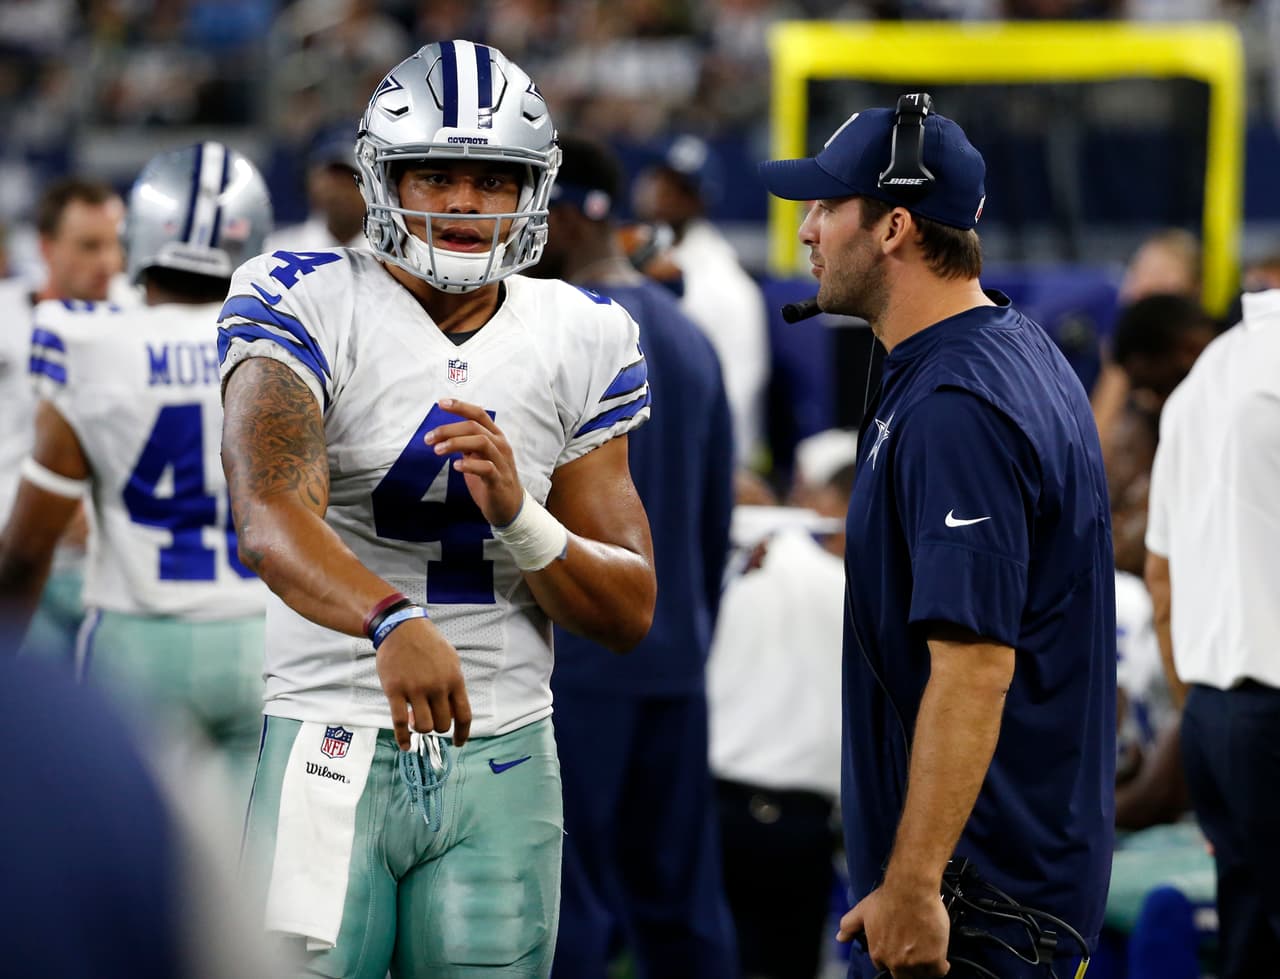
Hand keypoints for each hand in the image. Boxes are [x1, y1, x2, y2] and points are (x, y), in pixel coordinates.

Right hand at [375, 615, 472, 748]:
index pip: (464, 715)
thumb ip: (453, 686)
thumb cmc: (427, 645)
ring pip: (424, 727)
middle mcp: (438, 686)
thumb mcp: (450, 661)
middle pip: (443, 724)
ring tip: (416, 720)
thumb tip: (452, 713)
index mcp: (454, 679)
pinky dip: (403, 738)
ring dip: (421, 729)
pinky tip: (405, 745)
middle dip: (437, 727)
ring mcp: (416, 689)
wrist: (401, 627)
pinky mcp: (395, 690)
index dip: (463, 733)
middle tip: (429, 719)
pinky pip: (400, 723)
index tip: (459, 743)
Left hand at [424, 398, 522, 525]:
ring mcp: (501, 462)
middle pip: (474, 427)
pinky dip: (469, 465)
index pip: (479, 414)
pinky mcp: (499, 480)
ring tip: (438, 450)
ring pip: (481, 442)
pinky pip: (486, 468)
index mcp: (495, 436)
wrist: (510, 505)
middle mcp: (500, 445)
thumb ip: (466, 443)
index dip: (460, 406)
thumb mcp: (478, 456)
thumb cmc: (491, 478)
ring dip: (456, 443)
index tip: (441, 403)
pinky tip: (456, 466)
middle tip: (429, 438)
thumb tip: (443, 434)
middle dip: (449, 429)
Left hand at [837, 877, 950, 977]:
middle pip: (904, 976)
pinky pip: (940, 971)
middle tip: (917, 955)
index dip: (894, 958)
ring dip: (926, 968)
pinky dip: (941, 966)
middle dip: (910, 968)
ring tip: (929, 955)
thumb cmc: (889, 897)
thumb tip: (840, 937)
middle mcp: (895, 962)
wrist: (911, 889)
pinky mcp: (934, 959)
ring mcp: (915, 963)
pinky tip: (941, 957)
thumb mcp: (863, 910)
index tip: (901, 952)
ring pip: (922, 975)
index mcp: (878, 953)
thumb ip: (849, 925)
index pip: (885, 967)